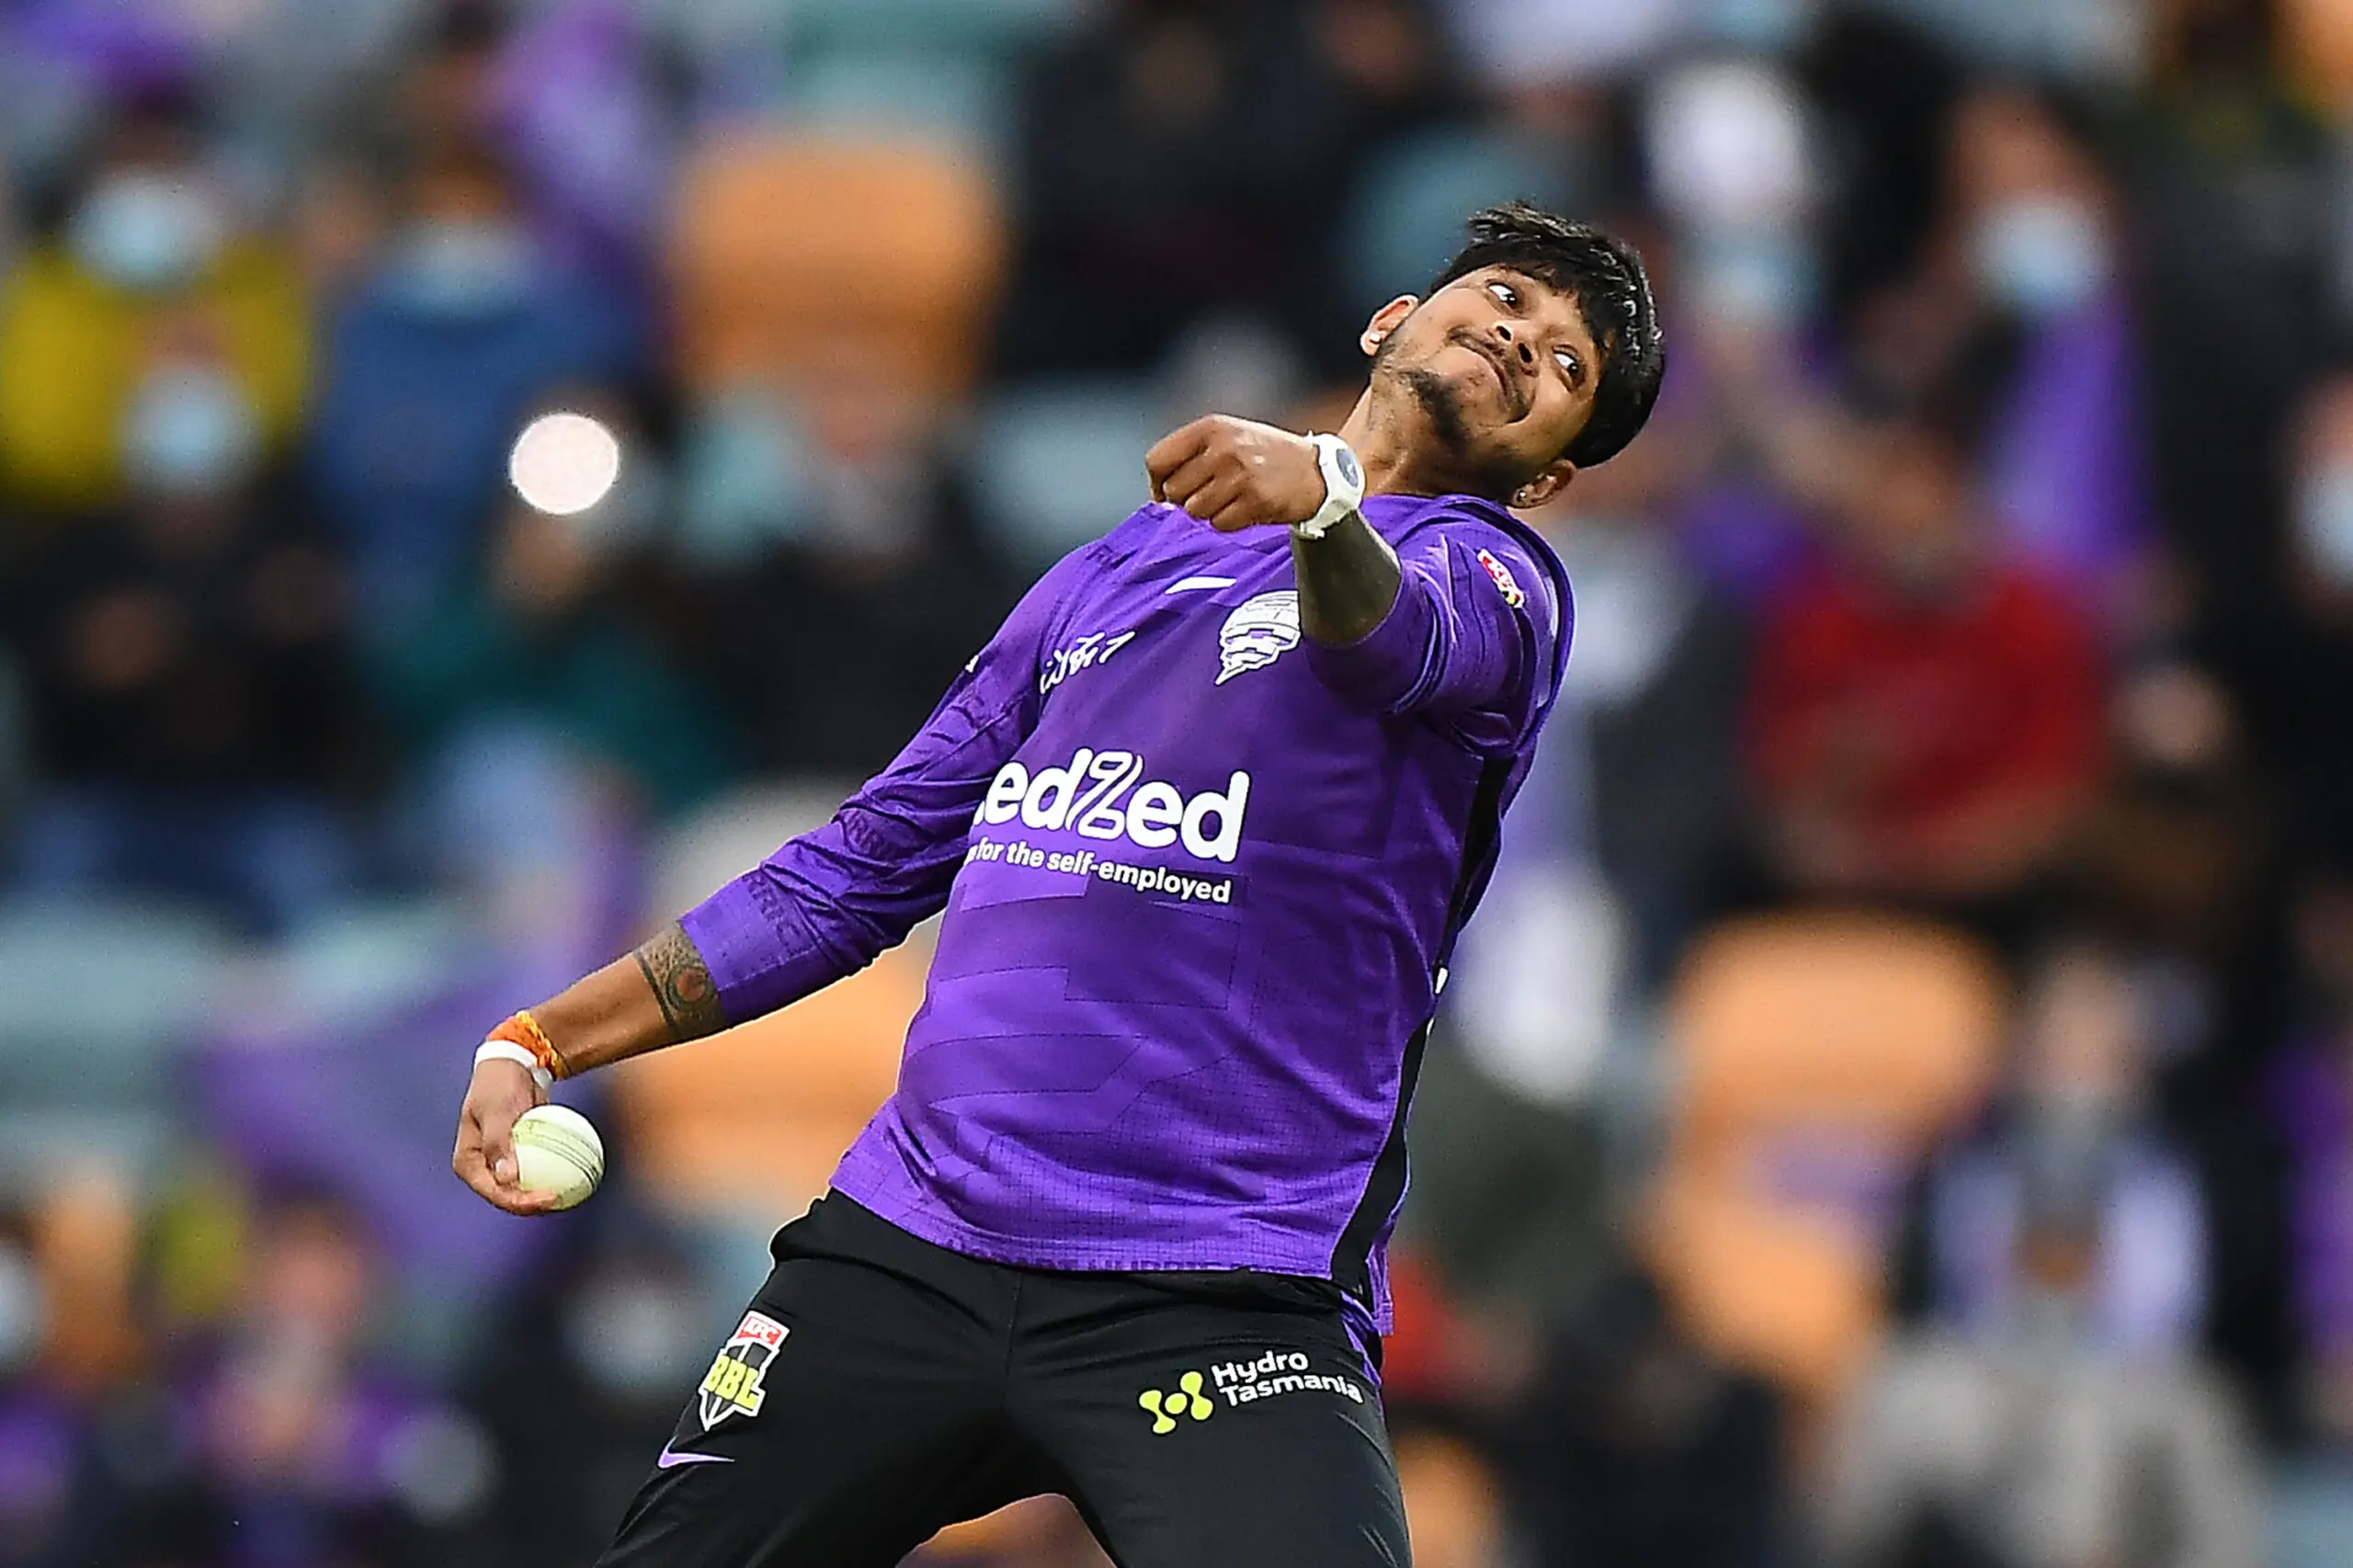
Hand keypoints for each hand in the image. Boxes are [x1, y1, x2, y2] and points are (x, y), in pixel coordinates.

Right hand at [452, 1059, 560, 1214]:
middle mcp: (481, 1168)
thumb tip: (507, 1179)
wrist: (514, 1065)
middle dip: (533, 1205)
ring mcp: (500, 1163)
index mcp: (468, 1163)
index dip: (520, 1202)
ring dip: (543, 1195)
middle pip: (507, 1196)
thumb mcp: (498, 1109)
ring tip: (571, 1196)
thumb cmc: (500, 1085)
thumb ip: (499, 1143)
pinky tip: (576, 1178)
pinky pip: (536, 1171)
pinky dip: (552, 1175)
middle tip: (562, 1198)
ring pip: (522, 1188)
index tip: (548, 1196)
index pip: (493, 1192)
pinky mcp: (518, 1156)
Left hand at [1146, 416, 1328, 531]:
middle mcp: (1224, 448)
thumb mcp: (1228, 436)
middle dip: (1186, 499)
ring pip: (1195, 511)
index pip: (1158, 459)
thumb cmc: (1267, 454)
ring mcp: (1240, 475)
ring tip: (1231, 498)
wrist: (1318, 470)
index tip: (1165, 490)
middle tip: (1210, 493)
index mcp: (1211, 428)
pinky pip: (1220, 524)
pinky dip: (1229, 521)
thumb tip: (1158, 491)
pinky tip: (1246, 507)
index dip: (1157, 481)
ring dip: (1209, 512)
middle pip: (1174, 490)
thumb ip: (1191, 454)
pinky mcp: (1255, 501)